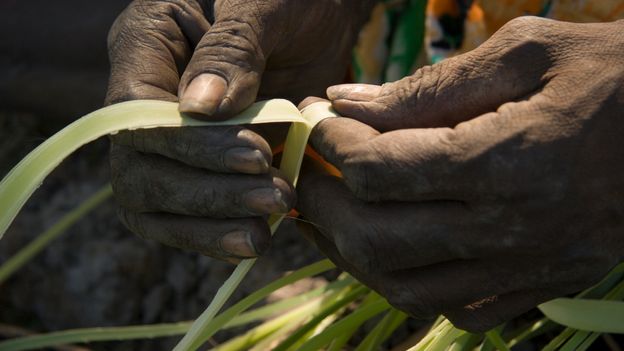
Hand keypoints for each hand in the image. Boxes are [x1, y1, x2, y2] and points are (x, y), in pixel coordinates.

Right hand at [106, 0, 374, 260]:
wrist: (320, 17)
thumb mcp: (264, 6)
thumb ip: (232, 50)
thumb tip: (199, 109)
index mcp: (148, 44)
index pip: (136, 111)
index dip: (186, 144)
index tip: (253, 153)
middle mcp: (149, 97)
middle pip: (141, 167)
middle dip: (205, 191)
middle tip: (274, 195)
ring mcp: (172, 137)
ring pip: (156, 201)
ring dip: (210, 223)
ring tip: (265, 231)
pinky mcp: (202, 165)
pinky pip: (185, 214)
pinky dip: (216, 233)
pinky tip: (254, 241)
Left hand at [297, 17, 623, 330]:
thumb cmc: (617, 75)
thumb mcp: (526, 54)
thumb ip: (429, 85)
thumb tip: (345, 101)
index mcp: (506, 161)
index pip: (377, 169)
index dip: (331, 143)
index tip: (320, 119)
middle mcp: (511, 228)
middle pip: (375, 236)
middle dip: (322, 199)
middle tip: (307, 167)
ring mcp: (527, 269)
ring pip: (402, 286)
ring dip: (350, 250)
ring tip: (331, 211)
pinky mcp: (540, 287)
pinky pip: (451, 310)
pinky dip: (406, 283)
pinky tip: (395, 247)